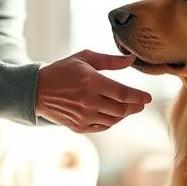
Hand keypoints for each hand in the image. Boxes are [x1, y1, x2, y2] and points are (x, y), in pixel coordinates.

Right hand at [35, 50, 151, 132]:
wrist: (37, 90)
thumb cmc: (63, 70)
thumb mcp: (84, 58)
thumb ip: (110, 60)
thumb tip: (132, 59)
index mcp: (91, 82)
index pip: (122, 93)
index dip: (139, 96)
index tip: (148, 97)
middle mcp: (88, 102)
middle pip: (121, 109)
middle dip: (135, 107)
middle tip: (142, 103)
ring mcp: (83, 117)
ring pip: (113, 120)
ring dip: (124, 114)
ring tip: (129, 107)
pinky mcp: (79, 127)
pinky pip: (103, 127)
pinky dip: (112, 121)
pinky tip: (114, 113)